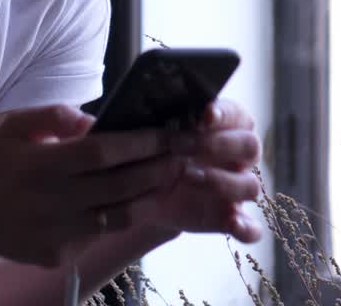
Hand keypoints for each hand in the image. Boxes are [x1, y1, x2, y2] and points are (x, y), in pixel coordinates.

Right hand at [0, 104, 187, 269]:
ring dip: (150, 196)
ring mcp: (55, 233)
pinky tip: (138, 200)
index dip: (137, 144)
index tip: (167, 134)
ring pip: (117, 215)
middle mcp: (48, 201)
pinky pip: (98, 234)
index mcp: (36, 165)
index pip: (98, 153)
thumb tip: (91, 119)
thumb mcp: (9, 128)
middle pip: (117, 186)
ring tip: (171, 177)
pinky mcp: (59, 255)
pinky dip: (121, 217)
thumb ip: (50, 116)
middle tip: (185, 155)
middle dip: (157, 169)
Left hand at [121, 99, 263, 243]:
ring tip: (188, 177)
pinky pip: (251, 228)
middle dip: (222, 144)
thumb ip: (135, 121)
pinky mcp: (229, 218)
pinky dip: (246, 227)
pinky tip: (232, 224)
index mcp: (222, 126)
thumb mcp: (140, 133)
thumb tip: (88, 117)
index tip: (203, 114)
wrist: (144, 190)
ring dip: (223, 181)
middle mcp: (236, 156)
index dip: (223, 113)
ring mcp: (236, 188)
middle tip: (192, 145)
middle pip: (250, 145)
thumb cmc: (148, 151)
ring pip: (250, 184)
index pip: (235, 114)